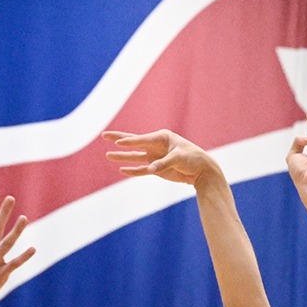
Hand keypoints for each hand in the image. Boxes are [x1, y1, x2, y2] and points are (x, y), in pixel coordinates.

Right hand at [103, 129, 221, 185]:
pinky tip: (122, 170)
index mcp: (162, 137)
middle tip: (104, 135)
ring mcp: (155, 157)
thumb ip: (163, 163)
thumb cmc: (193, 158)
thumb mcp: (179, 158)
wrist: (202, 171)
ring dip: (122, 157)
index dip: (129, 141)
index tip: (118, 143)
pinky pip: (142, 170)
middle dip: (119, 139)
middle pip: (134, 142)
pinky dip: (133, 171)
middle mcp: (156, 146)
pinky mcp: (156, 169)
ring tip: (107, 156)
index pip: (142, 139)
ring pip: (135, 157)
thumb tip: (150, 169)